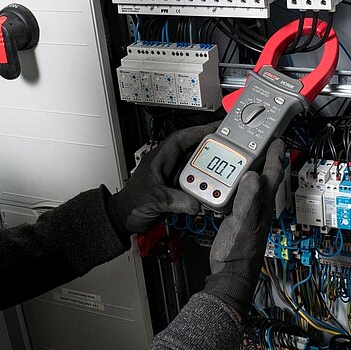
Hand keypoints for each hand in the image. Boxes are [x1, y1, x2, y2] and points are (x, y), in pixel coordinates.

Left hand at [107, 123, 216, 237]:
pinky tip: (211, 190)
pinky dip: (203, 188)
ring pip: (195, 169)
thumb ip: (175, 200)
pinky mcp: (177, 191)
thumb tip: (195, 203)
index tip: (214, 129)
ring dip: (207, 172)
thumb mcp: (154, 199)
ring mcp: (173, 178)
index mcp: (159, 159)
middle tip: (225, 149)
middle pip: (192, 152)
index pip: (180, 139)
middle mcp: (168, 166)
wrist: (125, 220)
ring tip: (221, 172)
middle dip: (208, 150)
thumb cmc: (130, 204)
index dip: (197, 132)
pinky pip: (195, 185)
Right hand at [202, 139, 286, 316]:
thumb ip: (248, 200)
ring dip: (251, 168)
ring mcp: (248, 211)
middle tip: (263, 143)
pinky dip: (235, 183)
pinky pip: (238, 194)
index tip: (278, 141)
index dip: (275, 156)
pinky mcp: (236, 216)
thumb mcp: (244, 223)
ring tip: (248, 156)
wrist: (230, 271)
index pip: (272, 175)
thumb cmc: (240, 252)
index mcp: (263, 204)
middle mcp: (258, 205)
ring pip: (251, 184)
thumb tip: (253, 175)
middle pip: (263, 176)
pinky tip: (229, 181)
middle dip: (265, 158)